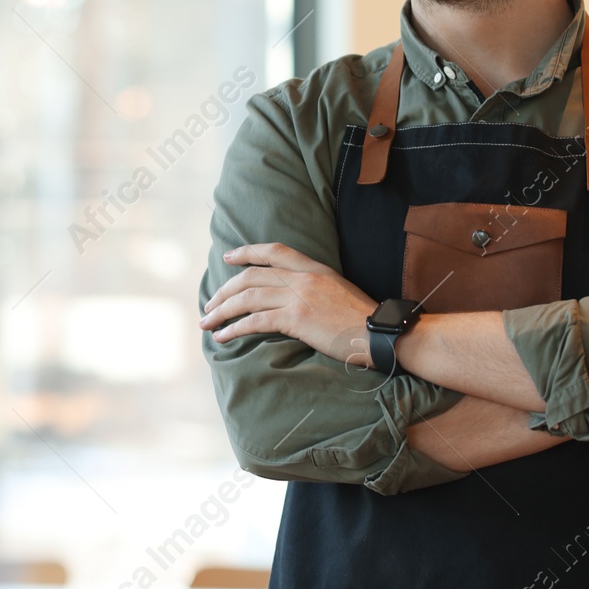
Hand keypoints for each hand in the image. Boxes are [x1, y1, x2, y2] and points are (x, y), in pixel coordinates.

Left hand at [200, 242, 378, 365]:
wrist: (380, 334)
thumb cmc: (363, 320)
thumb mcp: (339, 290)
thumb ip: (315, 287)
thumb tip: (295, 296)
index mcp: (314, 268)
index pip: (274, 251)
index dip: (247, 252)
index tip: (228, 257)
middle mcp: (303, 278)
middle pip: (251, 276)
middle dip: (225, 290)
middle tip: (209, 304)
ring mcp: (298, 297)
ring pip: (247, 297)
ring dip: (222, 310)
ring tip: (207, 322)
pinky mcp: (296, 319)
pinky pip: (255, 321)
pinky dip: (234, 329)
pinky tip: (222, 337)